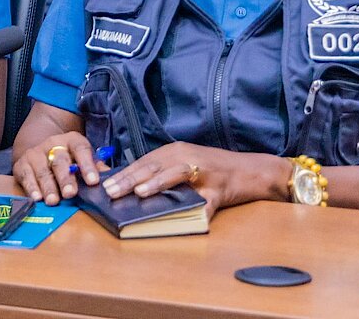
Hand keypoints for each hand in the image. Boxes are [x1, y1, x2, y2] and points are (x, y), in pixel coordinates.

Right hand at [14, 130, 105, 204]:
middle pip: (60, 160)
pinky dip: (31, 187)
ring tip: (53, 200)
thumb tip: (109, 181)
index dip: (87, 165)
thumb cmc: (69, 159)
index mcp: (71, 141)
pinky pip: (26, 175)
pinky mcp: (21, 164)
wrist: (42, 150)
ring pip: (42, 169)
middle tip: (70, 193)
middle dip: (65, 178)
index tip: (93, 181)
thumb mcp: (84, 159)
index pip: (81, 149)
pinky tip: (36, 197)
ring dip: (48, 186)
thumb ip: (96, 169)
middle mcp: (52, 144)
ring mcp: (35, 153)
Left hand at [101, 142, 282, 211]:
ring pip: (173, 174)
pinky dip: (188, 201)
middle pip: (152, 166)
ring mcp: (202, 169)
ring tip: (136, 192)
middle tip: (109, 190)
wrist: (254, 171)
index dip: (123, 172)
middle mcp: (185, 156)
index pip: (143, 162)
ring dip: (153, 183)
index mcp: (174, 152)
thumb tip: (138, 192)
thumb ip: (166, 177)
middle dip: (129, 178)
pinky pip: (201, 197)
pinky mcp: (218, 186)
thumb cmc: (218, 172)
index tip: (104, 183)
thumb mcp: (187, 170)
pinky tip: (176, 205)